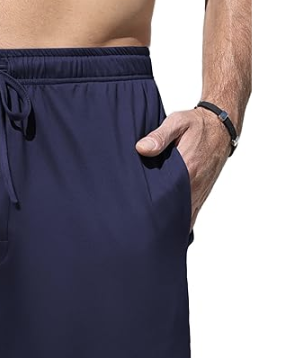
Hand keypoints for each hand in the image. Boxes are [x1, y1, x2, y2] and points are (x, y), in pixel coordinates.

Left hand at [136, 108, 230, 228]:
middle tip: (138, 229)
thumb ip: (159, 136)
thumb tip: (142, 148)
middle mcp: (195, 184)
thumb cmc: (197, 124)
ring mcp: (200, 190)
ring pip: (184, 216)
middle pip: (174, 211)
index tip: (136, 216)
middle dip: (157, 221)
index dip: (151, 208)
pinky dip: (180, 222)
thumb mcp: (177, 123)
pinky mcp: (202, 193)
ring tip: (150, 234)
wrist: (222, 126)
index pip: (166, 196)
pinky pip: (191, 214)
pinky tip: (167, 229)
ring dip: (169, 224)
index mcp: (188, 168)